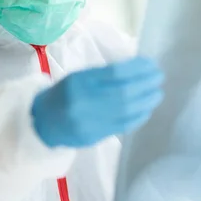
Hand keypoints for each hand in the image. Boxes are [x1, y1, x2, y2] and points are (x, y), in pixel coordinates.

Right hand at [31, 57, 163, 147]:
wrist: (42, 122)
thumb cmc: (64, 94)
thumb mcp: (79, 77)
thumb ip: (104, 74)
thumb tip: (138, 69)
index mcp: (78, 81)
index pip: (115, 73)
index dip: (137, 68)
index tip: (151, 63)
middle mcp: (83, 101)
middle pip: (123, 93)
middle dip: (145, 84)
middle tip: (159, 77)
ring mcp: (89, 121)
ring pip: (126, 110)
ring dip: (146, 101)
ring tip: (157, 93)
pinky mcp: (94, 136)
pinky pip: (122, 126)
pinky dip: (138, 116)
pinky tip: (146, 109)